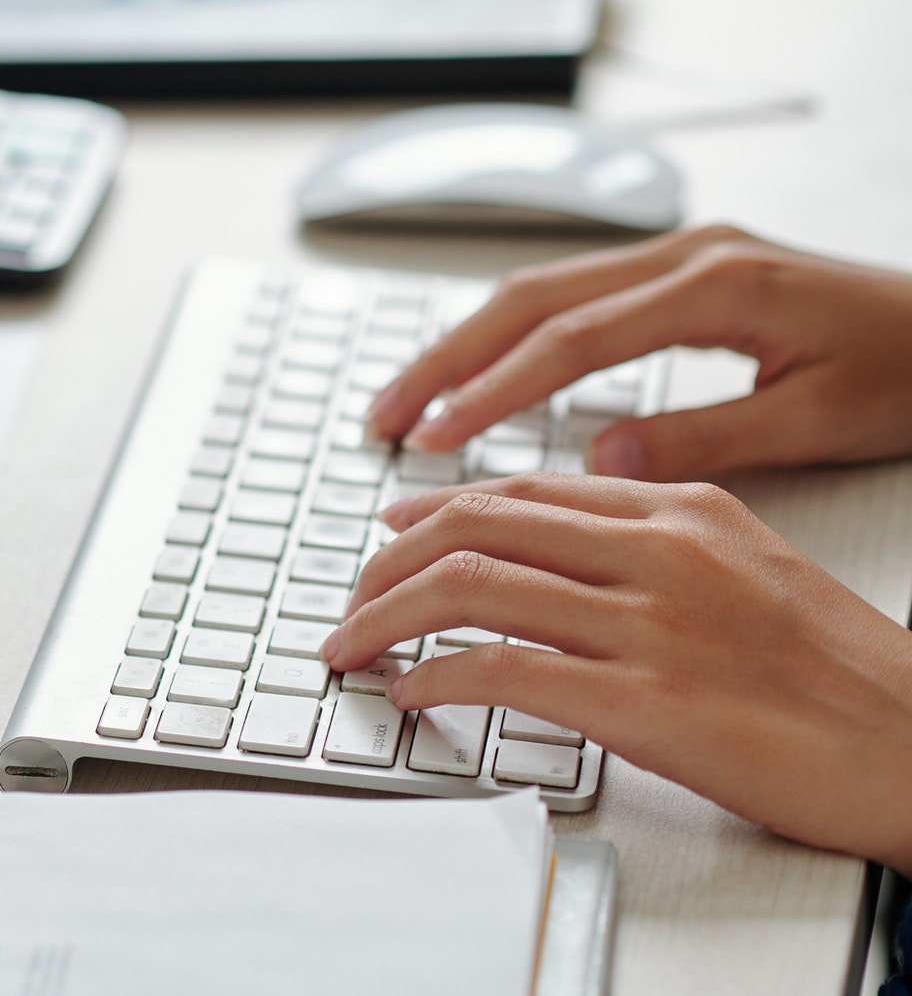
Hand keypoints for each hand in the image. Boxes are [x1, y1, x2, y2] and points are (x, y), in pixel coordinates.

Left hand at [320, 473, 911, 870]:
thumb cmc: (844, 676)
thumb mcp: (749, 569)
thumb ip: (657, 543)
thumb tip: (562, 547)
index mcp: (682, 511)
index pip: (524, 490)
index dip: (437, 510)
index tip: (391, 533)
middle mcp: (658, 551)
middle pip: (475, 525)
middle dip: (387, 561)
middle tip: (350, 597)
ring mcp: (650, 624)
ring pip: (468, 587)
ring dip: (384, 617)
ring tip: (351, 645)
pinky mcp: (646, 703)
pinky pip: (500, 672)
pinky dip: (434, 679)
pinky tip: (411, 694)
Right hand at [364, 225, 911, 481]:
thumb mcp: (822, 419)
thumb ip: (706, 437)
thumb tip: (601, 460)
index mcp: (719, 284)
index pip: (572, 340)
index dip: (493, 391)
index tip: (436, 438)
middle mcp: (689, 254)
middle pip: (529, 298)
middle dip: (446, 360)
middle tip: (385, 418)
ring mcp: (682, 253)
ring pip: (539, 289)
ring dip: (466, 345)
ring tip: (410, 402)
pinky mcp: (683, 269)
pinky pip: (570, 295)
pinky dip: (512, 337)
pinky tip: (481, 373)